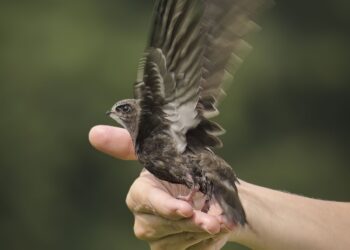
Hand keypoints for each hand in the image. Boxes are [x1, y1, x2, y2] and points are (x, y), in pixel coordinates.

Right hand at [89, 125, 230, 249]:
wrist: (206, 191)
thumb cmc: (182, 168)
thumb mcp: (164, 151)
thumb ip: (129, 144)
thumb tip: (93, 133)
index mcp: (139, 194)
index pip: (147, 201)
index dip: (165, 207)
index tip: (185, 209)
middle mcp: (144, 219)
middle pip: (165, 225)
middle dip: (192, 222)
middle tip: (215, 219)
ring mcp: (158, 238)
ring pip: (180, 240)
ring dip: (205, 232)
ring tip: (223, 221)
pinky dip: (208, 243)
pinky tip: (219, 230)